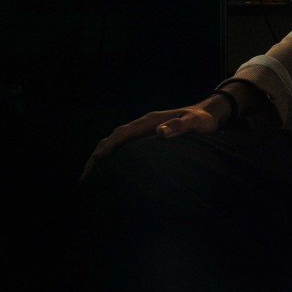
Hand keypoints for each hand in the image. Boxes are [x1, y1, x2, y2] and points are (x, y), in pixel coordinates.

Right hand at [80, 96, 228, 181]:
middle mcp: (143, 124)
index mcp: (150, 121)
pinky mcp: (145, 138)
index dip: (110, 145)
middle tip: (84, 176)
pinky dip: (111, 157)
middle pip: (113, 138)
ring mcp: (143, 131)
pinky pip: (123, 147)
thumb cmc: (202, 120)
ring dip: (100, 157)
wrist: (207, 114)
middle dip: (97, 155)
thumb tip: (160, 132)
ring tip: (89, 177)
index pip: (124, 133)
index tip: (98, 158)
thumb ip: (180, 126)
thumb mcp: (195, 122)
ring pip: (115, 143)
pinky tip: (107, 170)